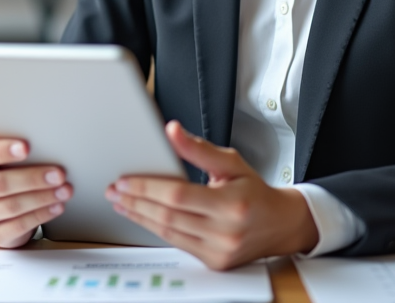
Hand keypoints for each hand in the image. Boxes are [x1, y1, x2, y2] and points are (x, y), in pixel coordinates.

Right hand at [0, 138, 72, 247]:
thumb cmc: (2, 174)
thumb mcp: (1, 159)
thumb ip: (13, 151)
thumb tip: (44, 144)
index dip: (2, 150)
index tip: (26, 147)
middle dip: (33, 178)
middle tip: (58, 174)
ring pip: (12, 206)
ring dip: (42, 197)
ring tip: (64, 190)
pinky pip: (19, 225)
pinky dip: (41, 214)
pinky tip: (56, 206)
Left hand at [105, 121, 317, 269]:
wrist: (280, 224)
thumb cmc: (255, 191)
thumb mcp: (231, 163)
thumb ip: (199, 149)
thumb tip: (172, 131)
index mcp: (231, 204)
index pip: (178, 195)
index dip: (148, 187)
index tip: (125, 181)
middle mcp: (225, 231)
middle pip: (168, 216)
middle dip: (135, 202)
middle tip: (115, 191)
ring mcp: (219, 251)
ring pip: (168, 233)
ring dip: (140, 216)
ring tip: (122, 203)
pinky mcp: (214, 262)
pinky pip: (177, 243)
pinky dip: (157, 228)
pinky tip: (143, 216)